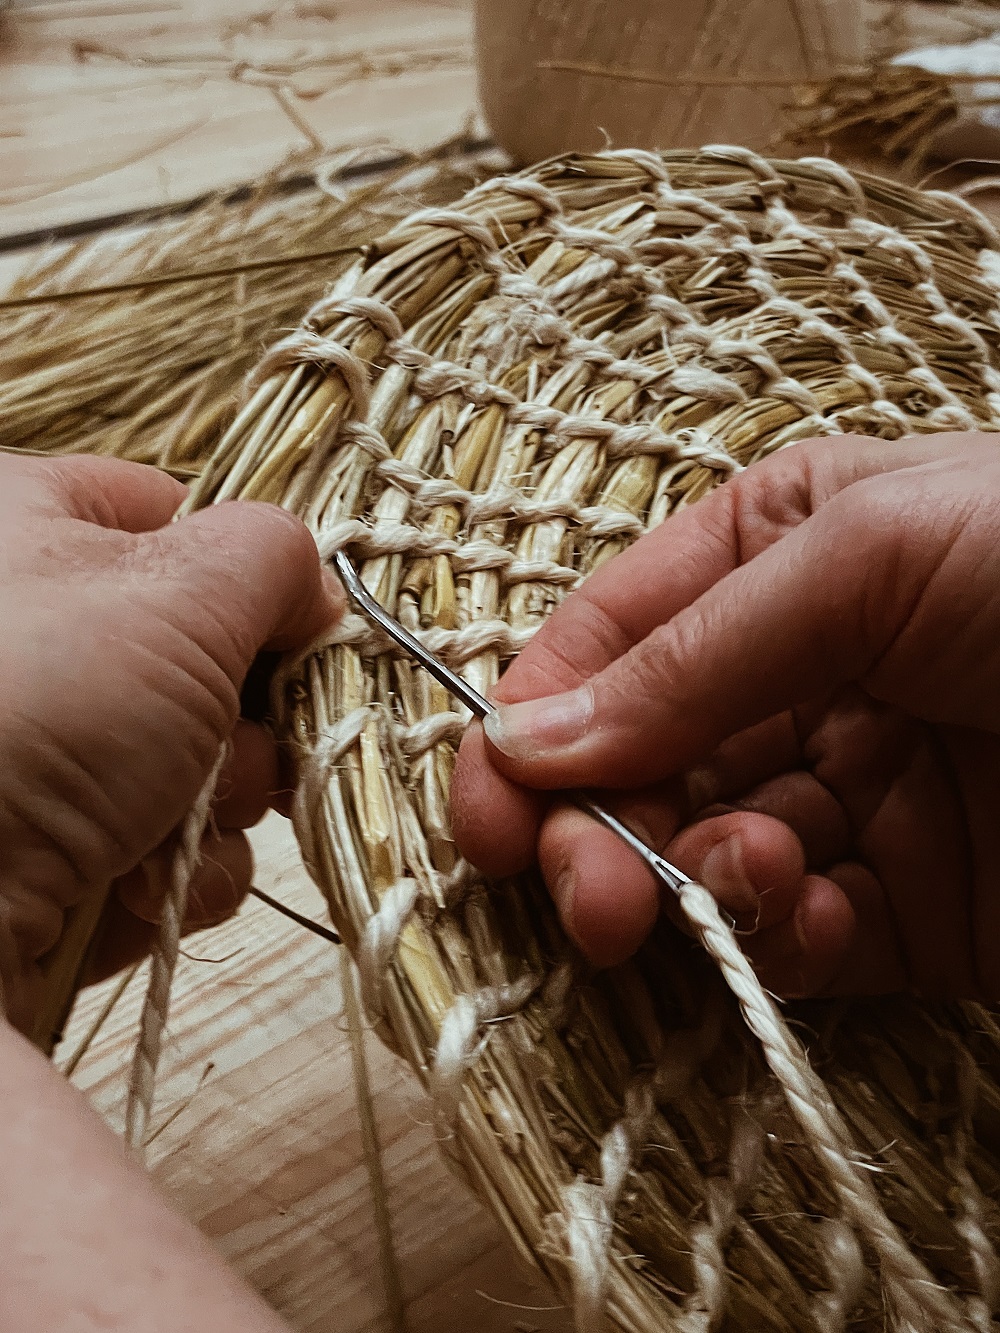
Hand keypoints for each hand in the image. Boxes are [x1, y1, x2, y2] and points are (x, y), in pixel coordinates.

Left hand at [0, 454, 340, 1030]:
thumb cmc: (36, 710)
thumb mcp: (178, 596)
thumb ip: (273, 559)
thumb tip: (317, 592)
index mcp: (21, 526)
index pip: (168, 512)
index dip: (245, 573)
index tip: (294, 630)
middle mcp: (29, 636)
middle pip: (206, 657)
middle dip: (243, 718)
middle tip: (230, 744)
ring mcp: (42, 751)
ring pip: (202, 764)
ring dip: (216, 808)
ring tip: (163, 830)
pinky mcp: (53, 853)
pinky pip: (169, 849)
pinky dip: (175, 875)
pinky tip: (133, 886)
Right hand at [452, 432, 999, 999]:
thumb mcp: (870, 553)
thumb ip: (691, 656)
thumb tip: (524, 741)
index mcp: (772, 553)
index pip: (607, 643)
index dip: (533, 725)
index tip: (489, 811)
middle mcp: (795, 673)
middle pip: (636, 764)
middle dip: (594, 828)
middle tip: (587, 896)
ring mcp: (849, 791)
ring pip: (702, 856)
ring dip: (690, 885)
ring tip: (726, 887)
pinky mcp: (907, 902)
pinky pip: (797, 932)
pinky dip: (782, 937)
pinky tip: (817, 917)